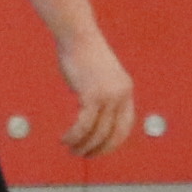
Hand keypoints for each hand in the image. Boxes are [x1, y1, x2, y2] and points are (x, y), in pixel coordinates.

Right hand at [57, 32, 135, 156]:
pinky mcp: (91, 95)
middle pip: (113, 133)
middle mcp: (121, 95)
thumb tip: (87, 111)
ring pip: (98, 132)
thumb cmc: (82, 52)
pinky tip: (65, 139)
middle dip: (99, 149)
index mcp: (126, 90)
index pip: (126, 125)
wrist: (77, 36)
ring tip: (71, 150)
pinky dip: (74, 135)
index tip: (100, 150)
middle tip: (84, 155)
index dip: (113, 142)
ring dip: (83, 145)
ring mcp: (108, 96)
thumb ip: (99, 92)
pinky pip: (84, 124)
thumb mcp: (99, 75)